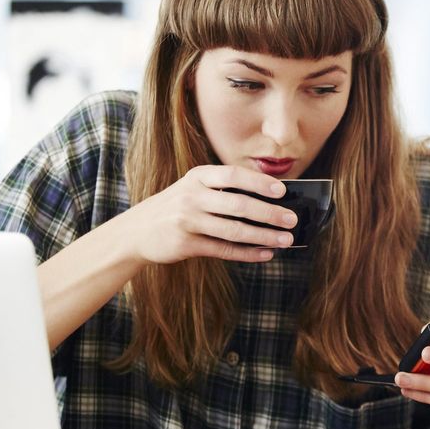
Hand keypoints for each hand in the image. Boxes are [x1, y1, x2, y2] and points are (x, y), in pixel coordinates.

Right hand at [123, 164, 298, 264]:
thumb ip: (225, 190)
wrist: (137, 230)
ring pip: (234, 230)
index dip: (259, 182)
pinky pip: (223, 250)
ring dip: (264, 236)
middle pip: (238, 205)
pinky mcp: (186, 244)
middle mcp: (192, 196)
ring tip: (285, 239)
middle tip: (292, 220)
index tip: (282, 191)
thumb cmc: (176, 207)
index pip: (233, 175)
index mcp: (198, 176)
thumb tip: (269, 199)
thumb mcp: (194, 188)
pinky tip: (265, 253)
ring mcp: (187, 220)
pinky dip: (248, 253)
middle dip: (269, 213)